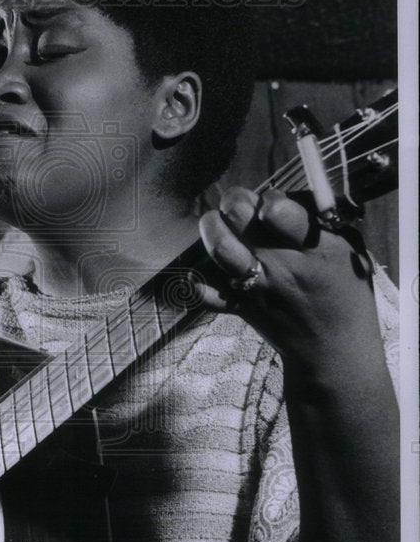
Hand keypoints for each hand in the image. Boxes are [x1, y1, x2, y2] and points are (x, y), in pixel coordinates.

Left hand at [197, 186, 378, 371]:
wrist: (333, 349)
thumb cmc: (343, 289)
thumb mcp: (346, 249)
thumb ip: (316, 218)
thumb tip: (281, 193)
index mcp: (315, 249)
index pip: (278, 210)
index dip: (269, 199)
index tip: (272, 205)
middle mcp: (282, 266)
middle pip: (239, 218)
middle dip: (234, 201)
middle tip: (237, 206)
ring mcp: (258, 288)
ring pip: (219, 247)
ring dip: (211, 228)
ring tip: (216, 224)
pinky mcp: (240, 307)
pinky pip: (205, 292)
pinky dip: (196, 279)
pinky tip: (197, 269)